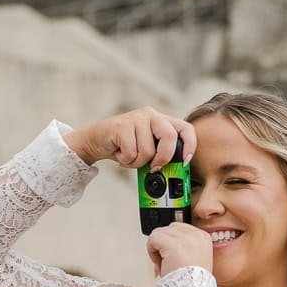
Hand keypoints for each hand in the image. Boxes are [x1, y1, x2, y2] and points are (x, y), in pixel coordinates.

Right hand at [64, 107, 195, 170]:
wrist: (97, 140)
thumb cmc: (125, 146)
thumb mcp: (148, 149)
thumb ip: (162, 154)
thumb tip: (175, 172)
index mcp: (162, 120)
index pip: (185, 128)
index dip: (190, 146)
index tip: (185, 162)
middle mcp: (152, 115)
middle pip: (169, 137)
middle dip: (163, 158)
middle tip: (153, 167)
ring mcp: (137, 118)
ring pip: (148, 151)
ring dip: (137, 162)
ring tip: (129, 156)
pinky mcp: (122, 125)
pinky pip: (132, 152)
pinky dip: (126, 160)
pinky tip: (120, 154)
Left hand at [147, 221, 212, 278]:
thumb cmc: (190, 283)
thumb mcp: (193, 258)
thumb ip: (183, 246)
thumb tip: (163, 242)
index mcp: (203, 237)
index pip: (178, 228)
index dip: (170, 243)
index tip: (173, 258)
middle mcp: (196, 235)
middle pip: (168, 229)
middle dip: (163, 245)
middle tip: (167, 262)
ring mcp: (186, 239)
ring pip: (158, 232)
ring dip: (157, 248)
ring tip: (164, 264)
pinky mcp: (173, 245)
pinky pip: (153, 238)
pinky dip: (151, 251)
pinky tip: (159, 263)